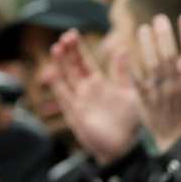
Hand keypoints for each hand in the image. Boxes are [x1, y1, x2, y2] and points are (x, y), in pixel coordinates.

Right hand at [49, 30, 140, 165]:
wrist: (124, 148)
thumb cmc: (129, 121)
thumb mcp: (128, 93)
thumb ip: (122, 72)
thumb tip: (122, 48)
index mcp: (99, 82)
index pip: (83, 60)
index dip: (77, 47)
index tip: (72, 33)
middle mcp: (85, 89)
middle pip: (72, 65)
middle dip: (67, 51)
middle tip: (64, 38)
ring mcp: (78, 100)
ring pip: (65, 77)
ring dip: (60, 63)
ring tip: (57, 48)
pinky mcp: (74, 112)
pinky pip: (63, 95)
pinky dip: (56, 84)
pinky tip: (51, 72)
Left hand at [131, 13, 180, 148]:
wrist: (178, 141)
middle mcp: (175, 87)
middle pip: (169, 57)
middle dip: (165, 36)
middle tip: (160, 17)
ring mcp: (159, 92)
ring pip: (151, 65)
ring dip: (147, 45)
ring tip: (143, 28)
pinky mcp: (144, 98)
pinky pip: (136, 79)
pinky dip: (131, 64)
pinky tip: (126, 48)